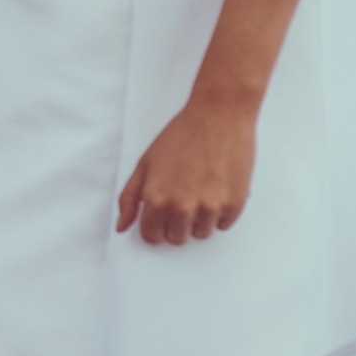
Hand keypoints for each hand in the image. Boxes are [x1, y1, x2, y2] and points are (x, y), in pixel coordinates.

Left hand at [116, 98, 255, 244]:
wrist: (218, 117)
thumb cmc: (180, 136)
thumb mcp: (145, 164)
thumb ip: (129, 199)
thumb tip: (121, 227)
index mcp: (157, 200)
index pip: (152, 237)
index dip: (155, 225)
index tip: (160, 213)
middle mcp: (183, 209)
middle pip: (177, 239)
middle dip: (176, 223)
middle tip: (181, 196)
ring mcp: (211, 208)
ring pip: (201, 233)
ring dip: (199, 218)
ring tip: (199, 188)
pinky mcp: (235, 205)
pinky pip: (223, 224)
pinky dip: (220, 211)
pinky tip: (216, 186)